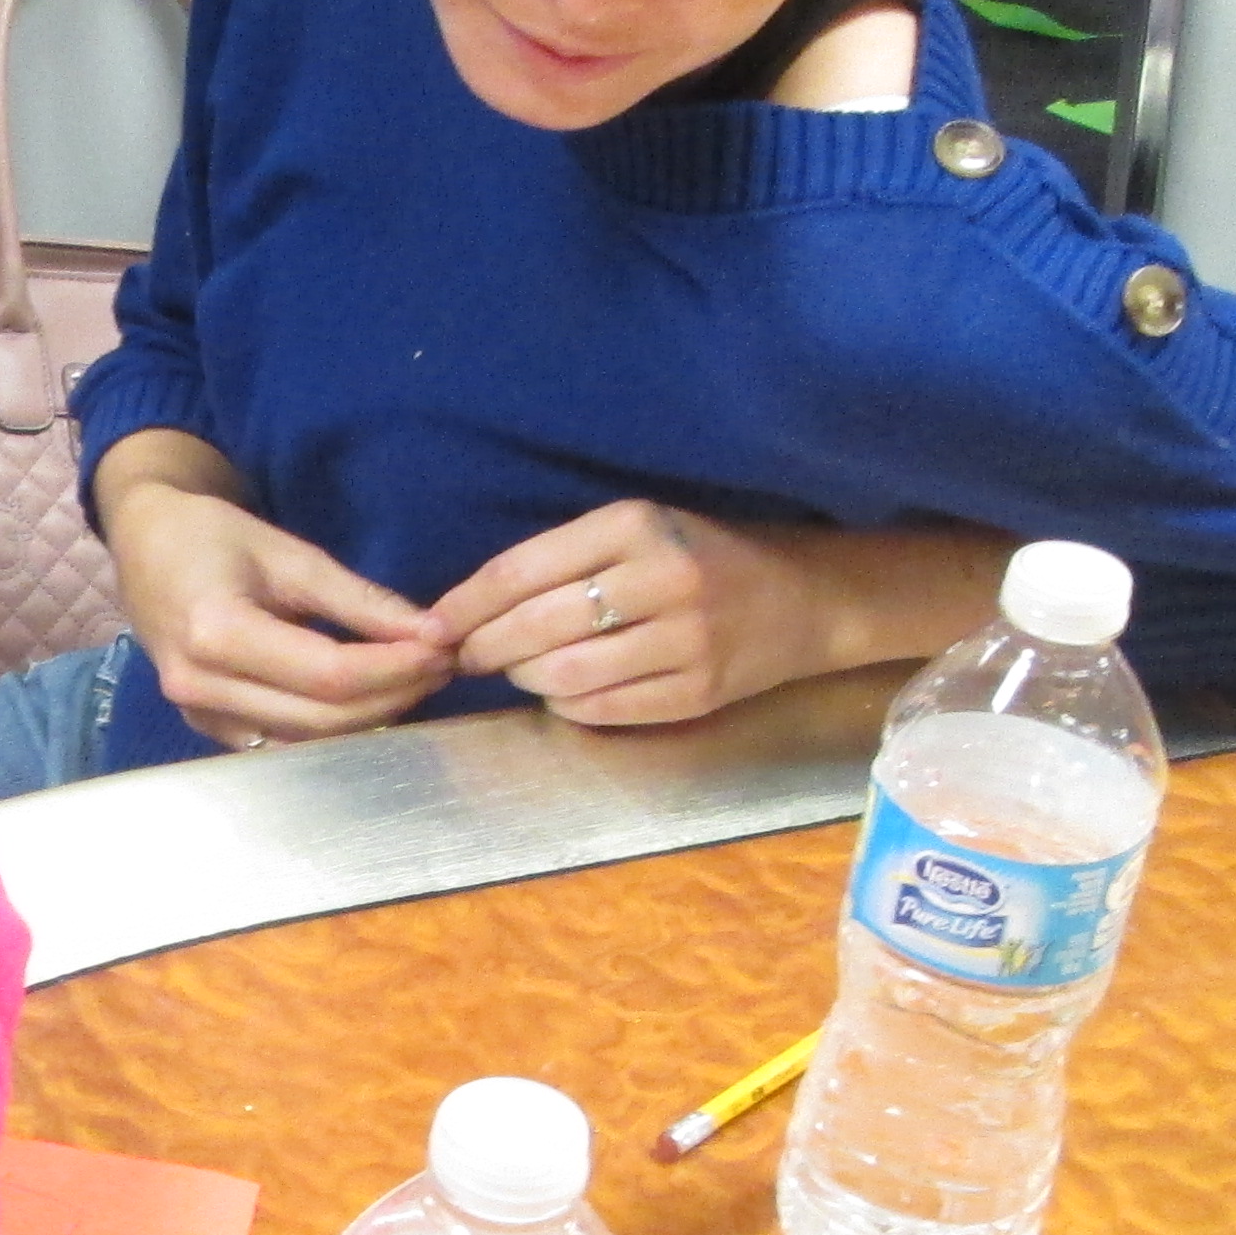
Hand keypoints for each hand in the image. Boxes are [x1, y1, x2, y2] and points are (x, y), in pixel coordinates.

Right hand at [103, 474, 450, 749]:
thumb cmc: (211, 535)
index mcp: (217, 633)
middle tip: (439, 665)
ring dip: (368, 717)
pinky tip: (365, 700)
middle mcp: (200, 686)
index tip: (441, 649)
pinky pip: (281, 742)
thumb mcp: (289, 554)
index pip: (329, 674)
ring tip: (411, 680)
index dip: (394, 669)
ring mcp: (198, 714)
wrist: (145, 544)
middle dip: (392, 695)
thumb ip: (359, 600)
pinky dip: (330, 727)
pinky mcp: (204, 725)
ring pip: (306, 740)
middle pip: (322, 718)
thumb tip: (429, 632)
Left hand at [432, 507, 1012, 726]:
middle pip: (534, 628)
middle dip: (483, 648)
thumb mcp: (636, 530)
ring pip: (562, 675)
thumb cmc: (701, 556)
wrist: (804, 598)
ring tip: (519, 669)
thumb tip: (462, 609)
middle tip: (463, 656)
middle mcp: (663, 579)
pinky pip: (601, 709)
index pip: (521, 571)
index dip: (464, 605)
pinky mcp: (698, 692)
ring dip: (525, 677)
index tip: (431, 625)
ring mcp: (686, 641)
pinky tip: (565, 688)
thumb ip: (560, 559)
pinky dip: (567, 703)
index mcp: (638, 525)